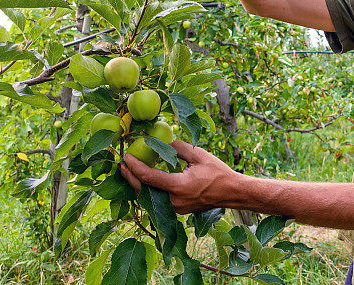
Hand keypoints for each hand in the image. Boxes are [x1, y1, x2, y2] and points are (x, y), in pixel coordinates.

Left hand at [119, 140, 236, 212]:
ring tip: (130, 171)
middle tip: (122, 164)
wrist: (231, 192)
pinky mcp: (178, 210)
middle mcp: (173, 201)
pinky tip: (146, 180)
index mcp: (177, 186)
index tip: (126, 156)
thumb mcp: (198, 154)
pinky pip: (157, 201)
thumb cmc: (217, 172)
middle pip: (143, 191)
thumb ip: (178, 148)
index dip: (134, 167)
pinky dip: (149, 191)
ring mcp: (175, 208)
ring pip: (149, 198)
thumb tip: (163, 144)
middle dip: (130, 178)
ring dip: (138, 185)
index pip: (148, 177)